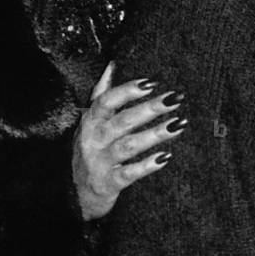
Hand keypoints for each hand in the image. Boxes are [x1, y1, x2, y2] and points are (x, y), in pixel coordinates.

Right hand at [72, 62, 184, 220]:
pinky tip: (165, 157)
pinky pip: (129, 174)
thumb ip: (102, 92)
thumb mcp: (90, 120)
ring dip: (154, 135)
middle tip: (175, 99)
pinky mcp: (108, 183)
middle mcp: (94, 139)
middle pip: (123, 121)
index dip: (127, 91)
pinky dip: (146, 166)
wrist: (76, 192)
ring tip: (178, 124)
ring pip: (128, 146)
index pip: (106, 101)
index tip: (151, 82)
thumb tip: (113, 64)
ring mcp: (99, 162)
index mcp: (91, 120)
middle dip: (150, 109)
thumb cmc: (90, 148)